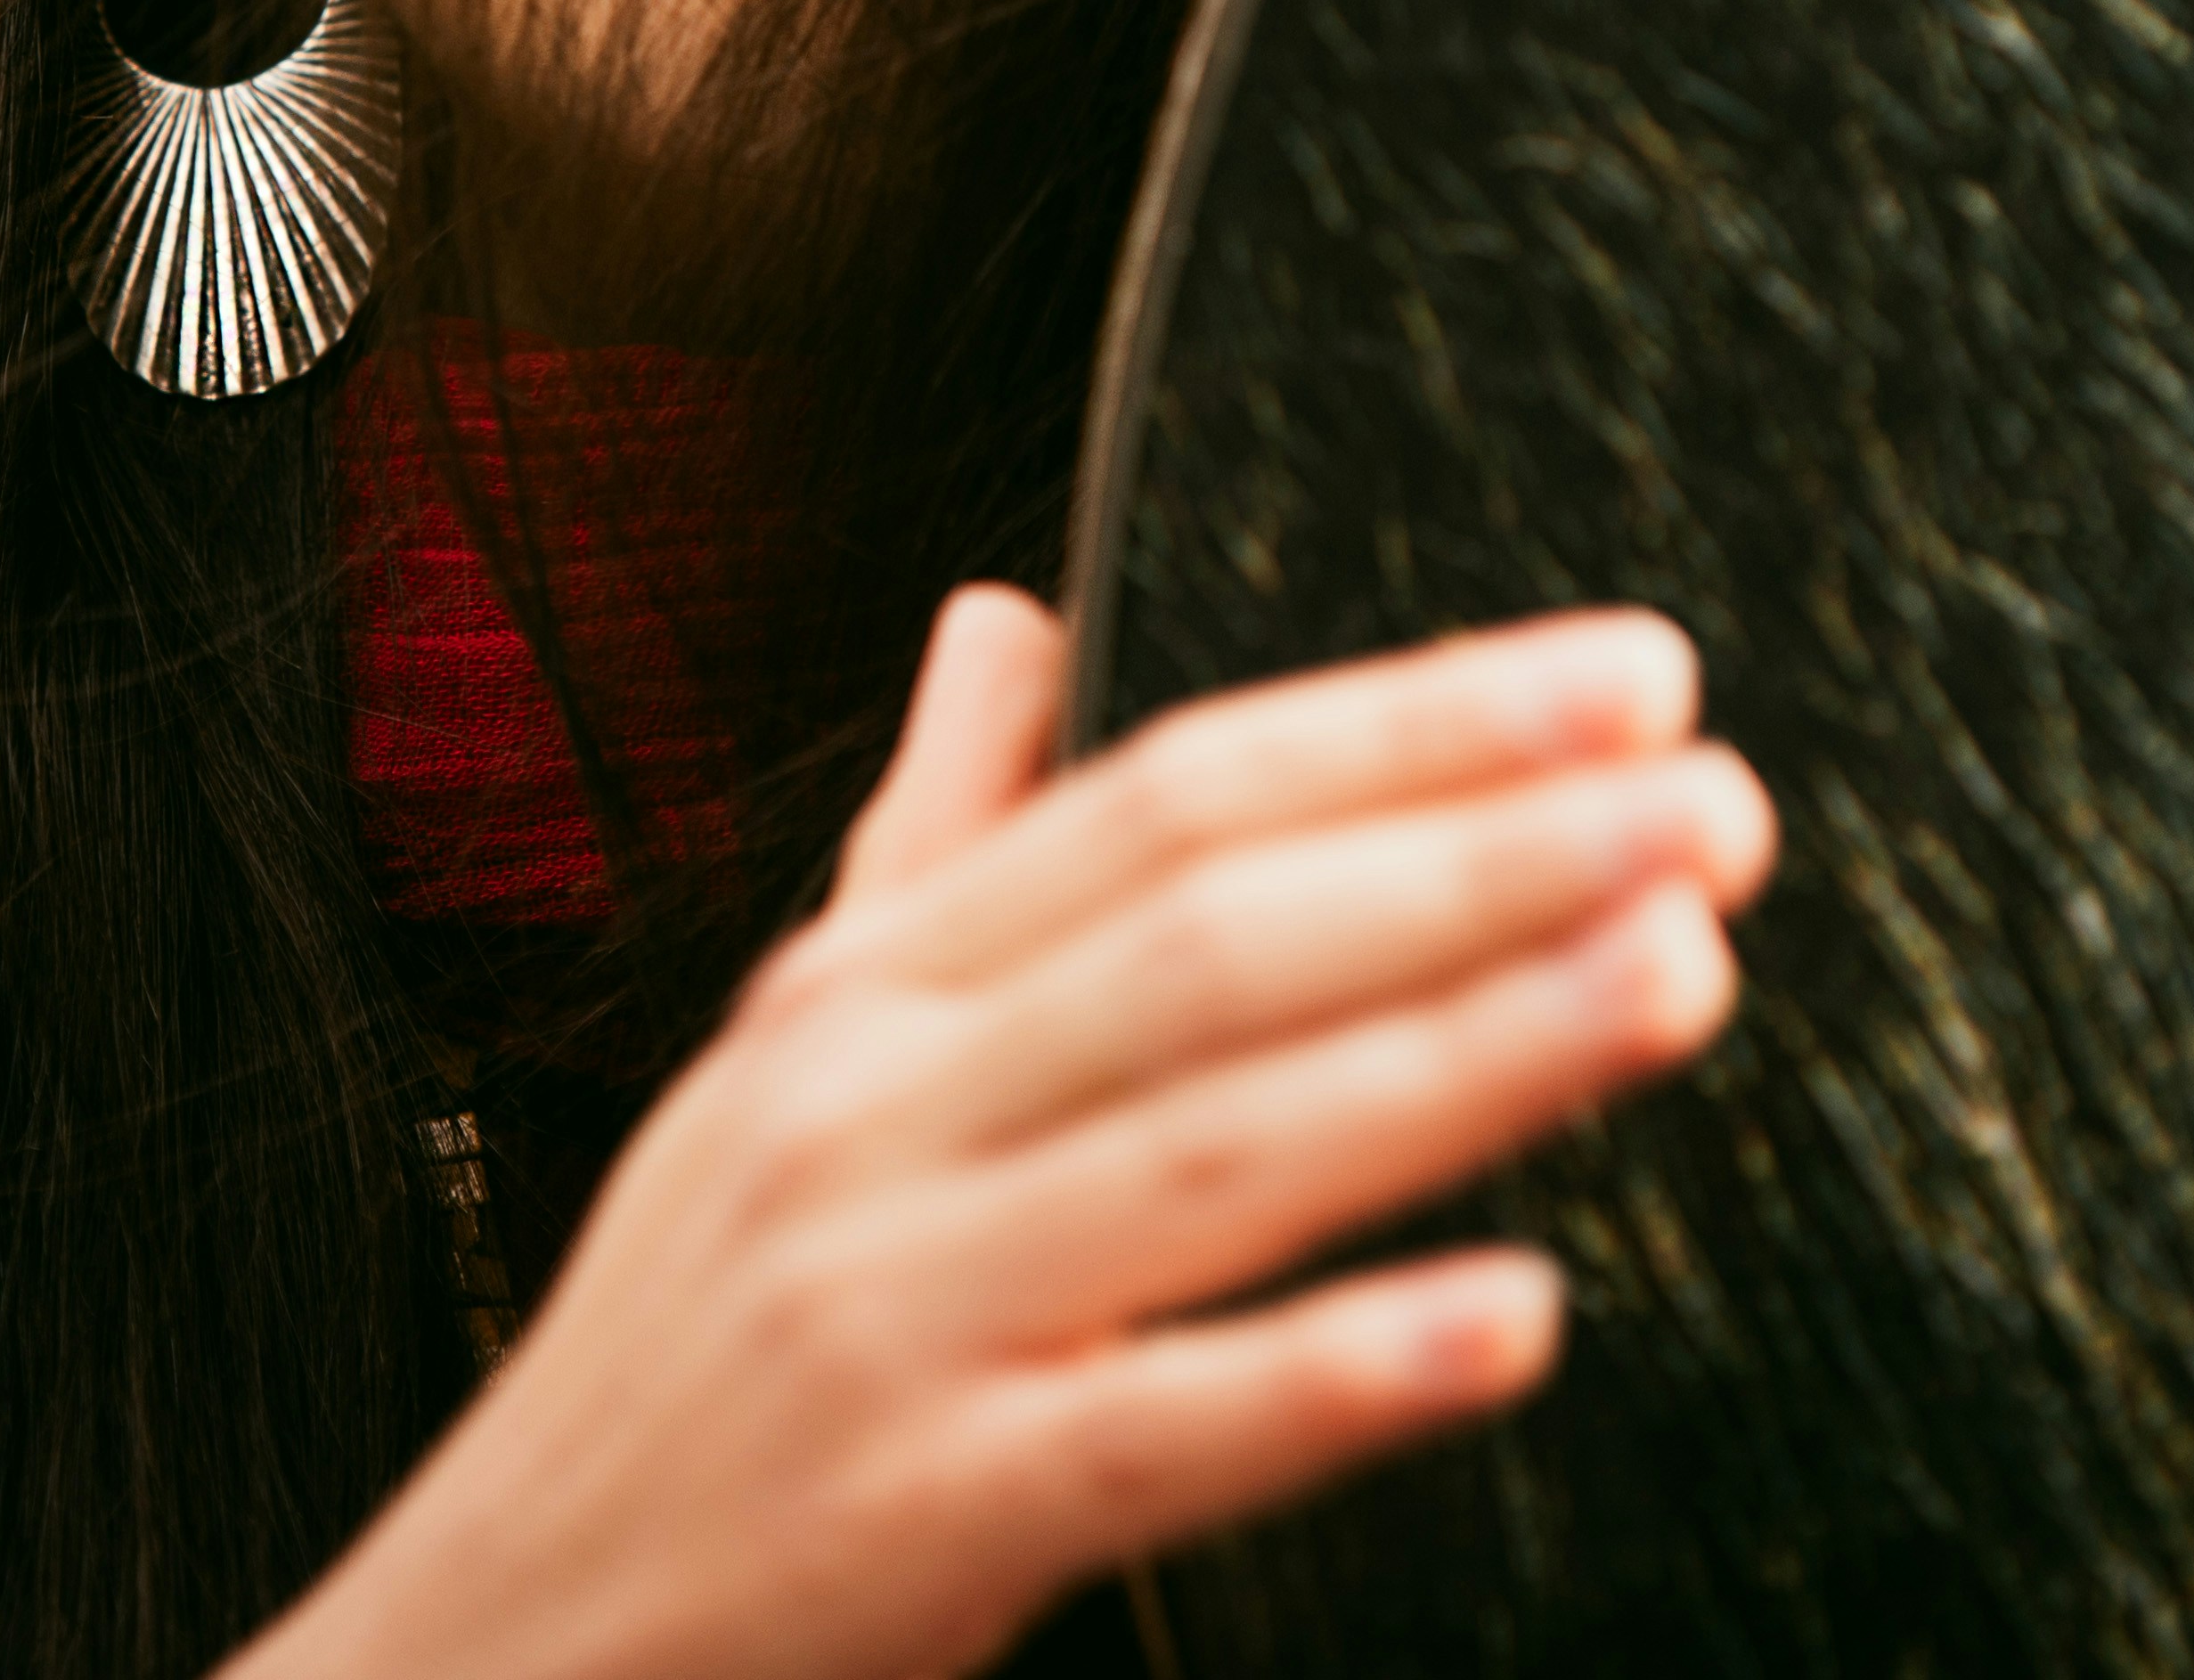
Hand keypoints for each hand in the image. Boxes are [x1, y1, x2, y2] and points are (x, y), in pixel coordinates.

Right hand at [242, 589, 1773, 1679]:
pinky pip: (1158, 1427)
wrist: (481, 1658)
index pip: (1165, 801)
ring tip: (1680, 968)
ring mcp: (888, 1313)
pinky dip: (1342, 1368)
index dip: (1406, 726)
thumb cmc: (679, 1360)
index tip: (1626, 677)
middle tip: (1712, 800)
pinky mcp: (917, 1515)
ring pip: (1217, 1147)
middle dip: (1486, 853)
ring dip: (1470, 1050)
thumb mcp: (775, 1064)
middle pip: (1214, 940)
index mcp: (859, 1000)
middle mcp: (867, 1120)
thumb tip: (1007, 618)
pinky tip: (1521, 1316)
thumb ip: (927, 843)